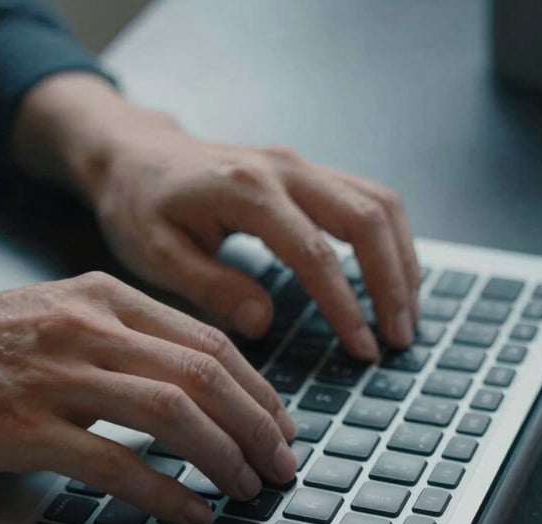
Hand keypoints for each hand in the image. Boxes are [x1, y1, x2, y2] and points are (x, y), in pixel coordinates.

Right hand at [0, 275, 295, 523]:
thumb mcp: (55, 316)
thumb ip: (122, 339)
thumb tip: (190, 384)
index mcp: (103, 298)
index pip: (209, 343)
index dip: (258, 391)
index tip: (281, 426)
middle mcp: (88, 328)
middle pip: (204, 376)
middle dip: (258, 427)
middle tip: (283, 466)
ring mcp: (56, 376)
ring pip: (172, 414)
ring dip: (225, 458)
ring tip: (250, 489)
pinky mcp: (24, 428)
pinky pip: (116, 463)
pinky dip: (166, 492)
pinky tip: (193, 513)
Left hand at [12, 75, 420, 358]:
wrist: (135, 155)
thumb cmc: (139, 206)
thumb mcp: (155, 254)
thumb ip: (210, 287)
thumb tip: (263, 323)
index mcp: (246, 190)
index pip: (316, 253)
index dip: (346, 306)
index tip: (364, 350)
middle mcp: (284, 168)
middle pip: (367, 218)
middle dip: (393, 283)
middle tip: (401, 339)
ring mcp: (300, 164)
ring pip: (379, 203)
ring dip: (402, 260)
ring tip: (406, 316)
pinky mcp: (306, 172)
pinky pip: (367, 198)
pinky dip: (390, 240)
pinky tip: (392, 279)